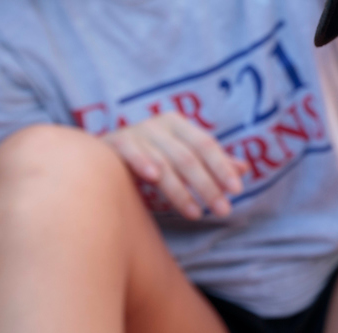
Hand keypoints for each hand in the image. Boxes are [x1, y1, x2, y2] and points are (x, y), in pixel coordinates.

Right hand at [103, 113, 248, 219]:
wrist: (94, 154)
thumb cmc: (146, 157)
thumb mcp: (178, 156)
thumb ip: (209, 163)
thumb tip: (244, 169)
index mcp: (178, 123)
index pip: (206, 145)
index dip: (222, 167)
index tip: (237, 190)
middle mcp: (159, 124)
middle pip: (189, 157)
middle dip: (208, 185)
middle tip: (224, 210)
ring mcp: (136, 132)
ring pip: (165, 162)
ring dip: (181, 190)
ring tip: (197, 213)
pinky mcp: (114, 142)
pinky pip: (131, 152)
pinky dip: (142, 162)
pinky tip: (154, 177)